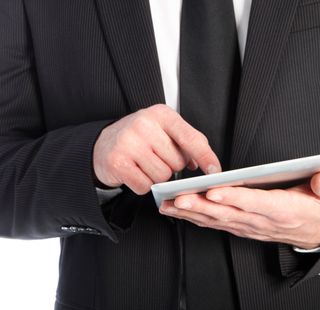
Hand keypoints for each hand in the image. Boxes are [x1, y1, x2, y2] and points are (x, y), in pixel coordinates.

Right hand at [93, 104, 220, 193]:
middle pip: (177, 162)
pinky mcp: (118, 162)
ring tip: (145, 164)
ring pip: (162, 176)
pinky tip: (135, 172)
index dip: (206, 157)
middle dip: (171, 166)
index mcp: (161, 114)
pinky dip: (143, 185)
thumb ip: (187, 141)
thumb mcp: (164, 129)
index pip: (191, 138)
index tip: (215, 171)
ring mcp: (129, 143)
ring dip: (157, 177)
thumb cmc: (140, 138)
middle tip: (156, 158)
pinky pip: (145, 186)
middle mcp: (144, 125)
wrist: (104, 144)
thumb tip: (204, 163)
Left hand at [159, 172, 319, 248]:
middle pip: (227, 213)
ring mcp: (249, 227)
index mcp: (282, 210)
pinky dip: (195, 218)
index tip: (212, 192)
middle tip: (177, 198)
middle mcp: (260, 221)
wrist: (317, 232)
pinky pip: (215, 224)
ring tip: (168, 204)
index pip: (254, 203)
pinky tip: (178, 212)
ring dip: (191, 213)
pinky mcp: (241, 227)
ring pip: (216, 220)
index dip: (233, 198)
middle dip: (200, 206)